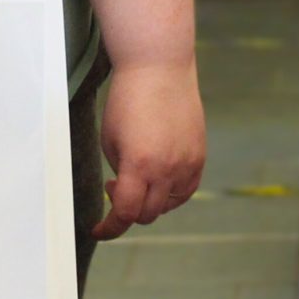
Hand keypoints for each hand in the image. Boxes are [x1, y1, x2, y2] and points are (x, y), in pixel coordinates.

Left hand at [94, 59, 205, 239]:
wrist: (159, 68)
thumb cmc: (128, 100)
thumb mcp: (110, 140)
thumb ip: (119, 172)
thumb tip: (125, 191)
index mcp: (139, 165)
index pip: (125, 213)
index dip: (110, 228)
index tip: (100, 230)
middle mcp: (167, 169)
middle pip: (147, 214)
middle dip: (127, 209)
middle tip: (115, 187)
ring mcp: (187, 164)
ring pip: (169, 206)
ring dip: (150, 202)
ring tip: (139, 177)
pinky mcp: (199, 157)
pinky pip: (186, 190)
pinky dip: (171, 193)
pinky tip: (159, 177)